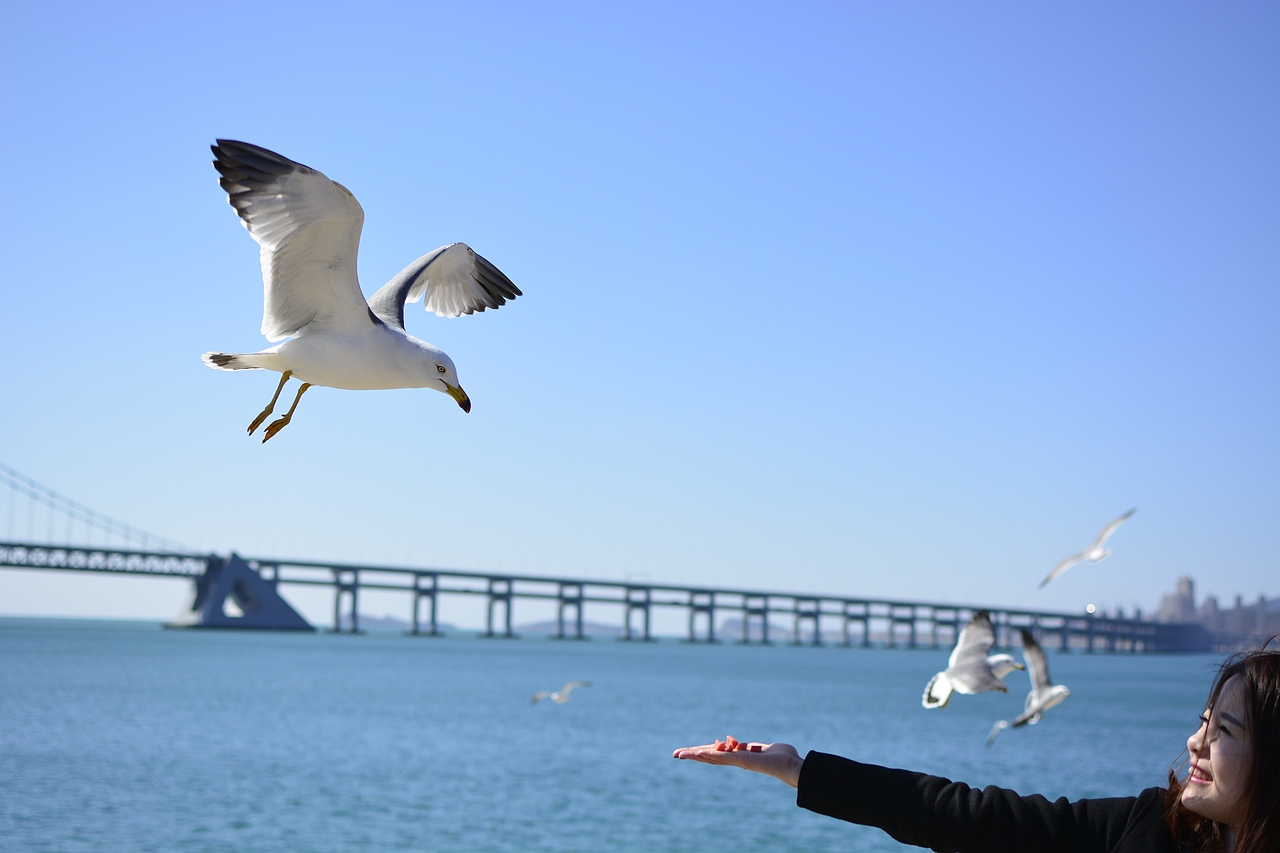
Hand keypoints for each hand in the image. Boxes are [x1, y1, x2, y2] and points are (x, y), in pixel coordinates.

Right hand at [672, 736, 803, 787]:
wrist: (793, 767)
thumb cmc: (782, 757)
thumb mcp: (762, 748)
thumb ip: (750, 746)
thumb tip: (734, 741)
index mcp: (739, 757)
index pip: (716, 754)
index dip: (702, 752)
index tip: (688, 752)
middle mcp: (736, 761)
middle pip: (709, 757)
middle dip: (692, 755)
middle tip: (675, 754)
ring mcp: (737, 762)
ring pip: (712, 758)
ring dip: (695, 755)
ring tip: (679, 754)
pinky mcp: (742, 761)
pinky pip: (722, 757)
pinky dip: (709, 755)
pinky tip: (697, 753)